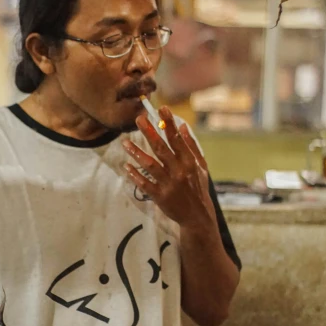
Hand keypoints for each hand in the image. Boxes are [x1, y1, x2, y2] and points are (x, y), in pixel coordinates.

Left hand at [123, 106, 214, 227]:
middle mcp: (179, 172)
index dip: (169, 123)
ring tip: (124, 142)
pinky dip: (134, 175)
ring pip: (150, 165)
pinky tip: (125, 166)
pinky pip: (144, 183)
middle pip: (161, 149)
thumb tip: (183, 127)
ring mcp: (169, 185)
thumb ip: (191, 147)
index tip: (161, 109)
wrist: (197, 216)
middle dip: (149, 132)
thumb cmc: (198, 188)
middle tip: (138, 119)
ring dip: (136, 152)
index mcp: (189, 162)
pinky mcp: (160, 196)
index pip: (177, 139)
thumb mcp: (201, 167)